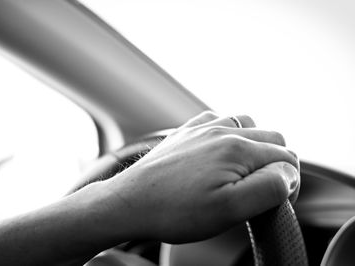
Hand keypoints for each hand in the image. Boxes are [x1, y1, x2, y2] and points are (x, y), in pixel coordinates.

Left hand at [104, 111, 299, 243]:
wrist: (130, 203)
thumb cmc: (175, 210)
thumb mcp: (229, 210)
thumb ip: (268, 188)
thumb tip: (287, 173)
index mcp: (236, 148)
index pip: (286, 158)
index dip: (287, 181)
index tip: (273, 200)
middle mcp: (221, 130)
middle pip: (271, 137)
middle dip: (274, 162)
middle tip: (259, 189)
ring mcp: (201, 128)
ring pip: (247, 125)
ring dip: (254, 145)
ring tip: (243, 170)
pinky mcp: (186, 132)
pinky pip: (218, 121)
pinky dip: (228, 134)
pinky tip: (220, 152)